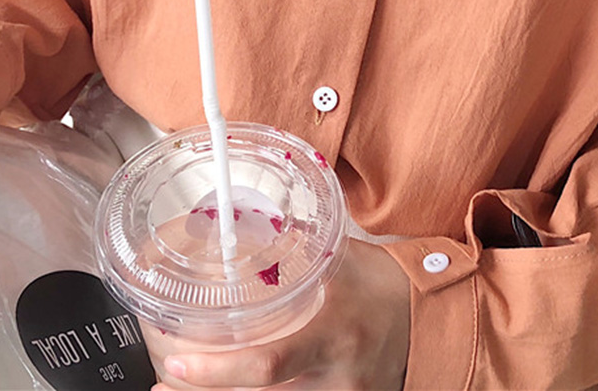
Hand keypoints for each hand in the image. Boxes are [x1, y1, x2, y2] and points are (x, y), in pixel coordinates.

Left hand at [153, 238, 410, 390]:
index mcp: (332, 333)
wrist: (433, 323)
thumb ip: (297, 246)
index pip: (269, 364)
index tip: (176, 360)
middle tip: (164, 380)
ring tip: (179, 387)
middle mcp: (334, 378)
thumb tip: (247, 223)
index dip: (217, 371)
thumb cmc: (387, 287)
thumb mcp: (344, 259)